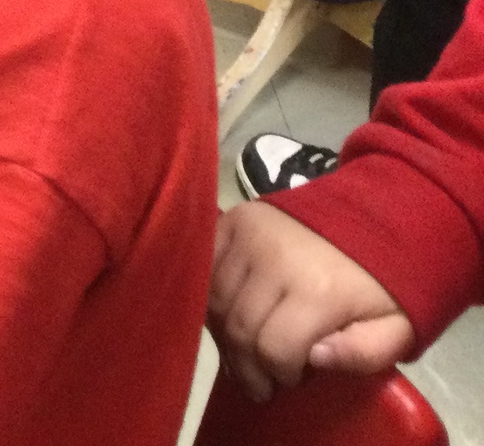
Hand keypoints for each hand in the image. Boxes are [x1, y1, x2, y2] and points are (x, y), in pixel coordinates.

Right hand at [211, 201, 415, 402]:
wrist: (372, 218)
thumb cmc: (381, 284)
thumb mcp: (396, 328)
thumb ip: (364, 353)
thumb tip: (313, 359)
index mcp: (318, 291)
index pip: (273, 349)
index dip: (278, 374)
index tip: (288, 383)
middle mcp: (273, 259)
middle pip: (239, 328)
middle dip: (247, 365)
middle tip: (257, 382)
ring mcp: (247, 236)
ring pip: (215, 300)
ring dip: (224, 334)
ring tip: (241, 350)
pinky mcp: (231, 219)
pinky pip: (204, 268)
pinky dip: (210, 297)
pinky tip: (227, 314)